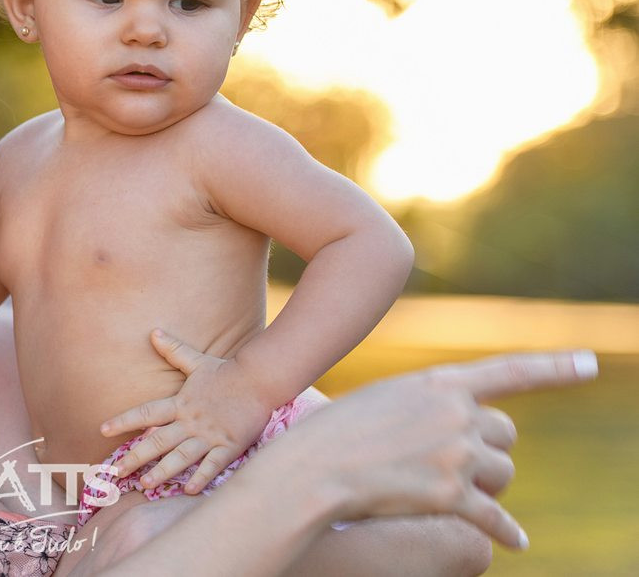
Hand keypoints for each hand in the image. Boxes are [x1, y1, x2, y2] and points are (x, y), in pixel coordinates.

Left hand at [100, 329, 276, 492]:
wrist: (258, 379)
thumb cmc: (226, 372)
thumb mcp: (197, 361)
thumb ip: (174, 350)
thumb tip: (153, 332)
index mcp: (180, 403)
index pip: (146, 413)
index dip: (124, 420)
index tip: (102, 429)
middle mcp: (190, 421)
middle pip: (158, 441)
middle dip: (136, 456)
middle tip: (117, 472)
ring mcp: (209, 435)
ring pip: (181, 456)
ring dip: (162, 471)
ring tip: (145, 484)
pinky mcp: (228, 445)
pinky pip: (212, 465)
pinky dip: (201, 478)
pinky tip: (189, 490)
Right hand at [276, 349, 597, 549]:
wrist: (314, 468)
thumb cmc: (337, 432)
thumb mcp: (386, 397)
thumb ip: (430, 401)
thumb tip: (471, 419)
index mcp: (438, 381)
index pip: (509, 371)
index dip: (554, 366)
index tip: (590, 362)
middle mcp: (455, 414)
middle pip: (505, 433)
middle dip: (489, 448)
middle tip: (457, 460)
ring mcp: (456, 454)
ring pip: (502, 473)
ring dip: (485, 484)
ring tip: (448, 488)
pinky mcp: (451, 495)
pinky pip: (496, 517)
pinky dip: (506, 530)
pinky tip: (516, 541)